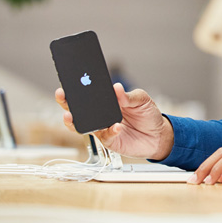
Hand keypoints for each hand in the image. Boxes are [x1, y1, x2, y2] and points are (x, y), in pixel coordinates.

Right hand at [54, 83, 173, 159]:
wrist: (159, 135)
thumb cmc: (147, 114)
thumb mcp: (141, 99)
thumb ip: (129, 95)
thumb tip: (116, 88)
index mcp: (106, 102)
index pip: (87, 94)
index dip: (76, 88)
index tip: (68, 81)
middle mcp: (100, 115)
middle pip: (77, 110)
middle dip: (66, 102)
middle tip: (62, 95)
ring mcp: (102, 128)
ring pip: (81, 126)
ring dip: (74, 121)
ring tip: (71, 115)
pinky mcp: (109, 140)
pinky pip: (104, 136)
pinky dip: (109, 131)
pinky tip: (116, 126)